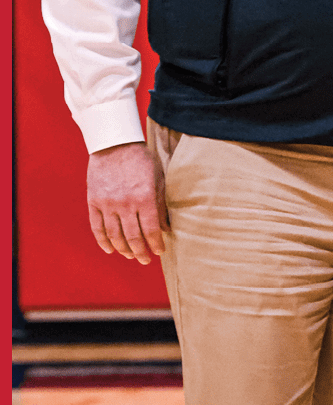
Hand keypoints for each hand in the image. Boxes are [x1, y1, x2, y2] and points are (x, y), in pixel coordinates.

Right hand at [87, 142, 168, 264]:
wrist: (115, 144)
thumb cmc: (141, 160)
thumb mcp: (158, 178)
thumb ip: (161, 203)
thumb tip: (165, 227)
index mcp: (144, 197)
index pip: (151, 230)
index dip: (155, 244)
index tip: (160, 251)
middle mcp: (125, 204)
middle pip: (132, 237)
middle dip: (141, 252)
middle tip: (146, 260)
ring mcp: (107, 204)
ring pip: (114, 236)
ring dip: (123, 249)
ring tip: (130, 255)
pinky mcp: (94, 202)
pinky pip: (97, 228)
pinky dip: (103, 241)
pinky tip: (110, 249)